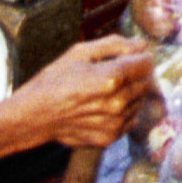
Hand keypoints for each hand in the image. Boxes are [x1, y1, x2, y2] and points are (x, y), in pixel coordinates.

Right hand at [4, 34, 153, 150]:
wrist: (34, 116)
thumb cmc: (54, 80)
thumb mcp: (80, 52)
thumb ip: (115, 45)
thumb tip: (141, 45)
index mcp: (111, 78)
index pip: (147, 63)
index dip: (140, 56)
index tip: (130, 55)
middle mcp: (117, 103)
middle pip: (147, 82)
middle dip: (137, 74)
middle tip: (115, 71)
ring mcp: (115, 123)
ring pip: (140, 101)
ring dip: (131, 93)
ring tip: (105, 90)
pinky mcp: (111, 137)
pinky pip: (131, 119)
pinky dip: (124, 111)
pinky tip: (103, 106)